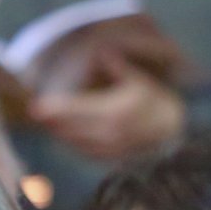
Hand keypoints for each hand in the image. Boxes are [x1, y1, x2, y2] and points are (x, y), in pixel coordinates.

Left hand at [28, 50, 184, 160]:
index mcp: (114, 111)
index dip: (56, 109)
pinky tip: (64, 137)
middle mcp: (110, 132)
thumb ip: (118, 68)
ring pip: (76, 143)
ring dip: (60, 134)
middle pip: (72, 129)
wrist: (175, 133)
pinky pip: (86, 153)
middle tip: (35, 114)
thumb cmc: (155, 102)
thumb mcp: (138, 81)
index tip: (38, 106)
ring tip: (46, 124)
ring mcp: (110, 148)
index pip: (78, 110)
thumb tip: (102, 50)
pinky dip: (73, 145)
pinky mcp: (112, 158)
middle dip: (52, 122)